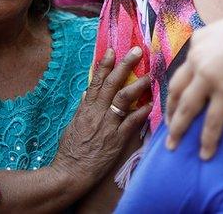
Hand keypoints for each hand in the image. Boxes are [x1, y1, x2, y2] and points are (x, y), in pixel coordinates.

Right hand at [53, 48, 150, 192]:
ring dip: (138, 85)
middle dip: (125, 65)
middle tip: (138, 51)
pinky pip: (131, 123)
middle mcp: (96, 113)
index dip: (105, 65)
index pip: (96, 81)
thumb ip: (82, 109)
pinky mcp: (116, 140)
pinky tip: (152, 104)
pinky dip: (142, 112)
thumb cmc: (70, 150)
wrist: (70, 173)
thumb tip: (87, 93)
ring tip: (150, 75)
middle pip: (112, 84)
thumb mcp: (72, 125)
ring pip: (123, 99)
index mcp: (85, 109)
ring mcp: (107, 126)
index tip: (112, 50)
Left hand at [165, 0, 222, 158]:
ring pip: (187, 109)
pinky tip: (205, 154)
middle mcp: (198, 58)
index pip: (181, 70)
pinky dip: (207, 140)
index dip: (175, 90)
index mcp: (198, 41)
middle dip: (170, 111)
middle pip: (176, 90)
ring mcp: (210, 76)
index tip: (174, 103)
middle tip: (168, 128)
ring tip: (174, 146)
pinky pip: (212, 122)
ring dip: (178, 129)